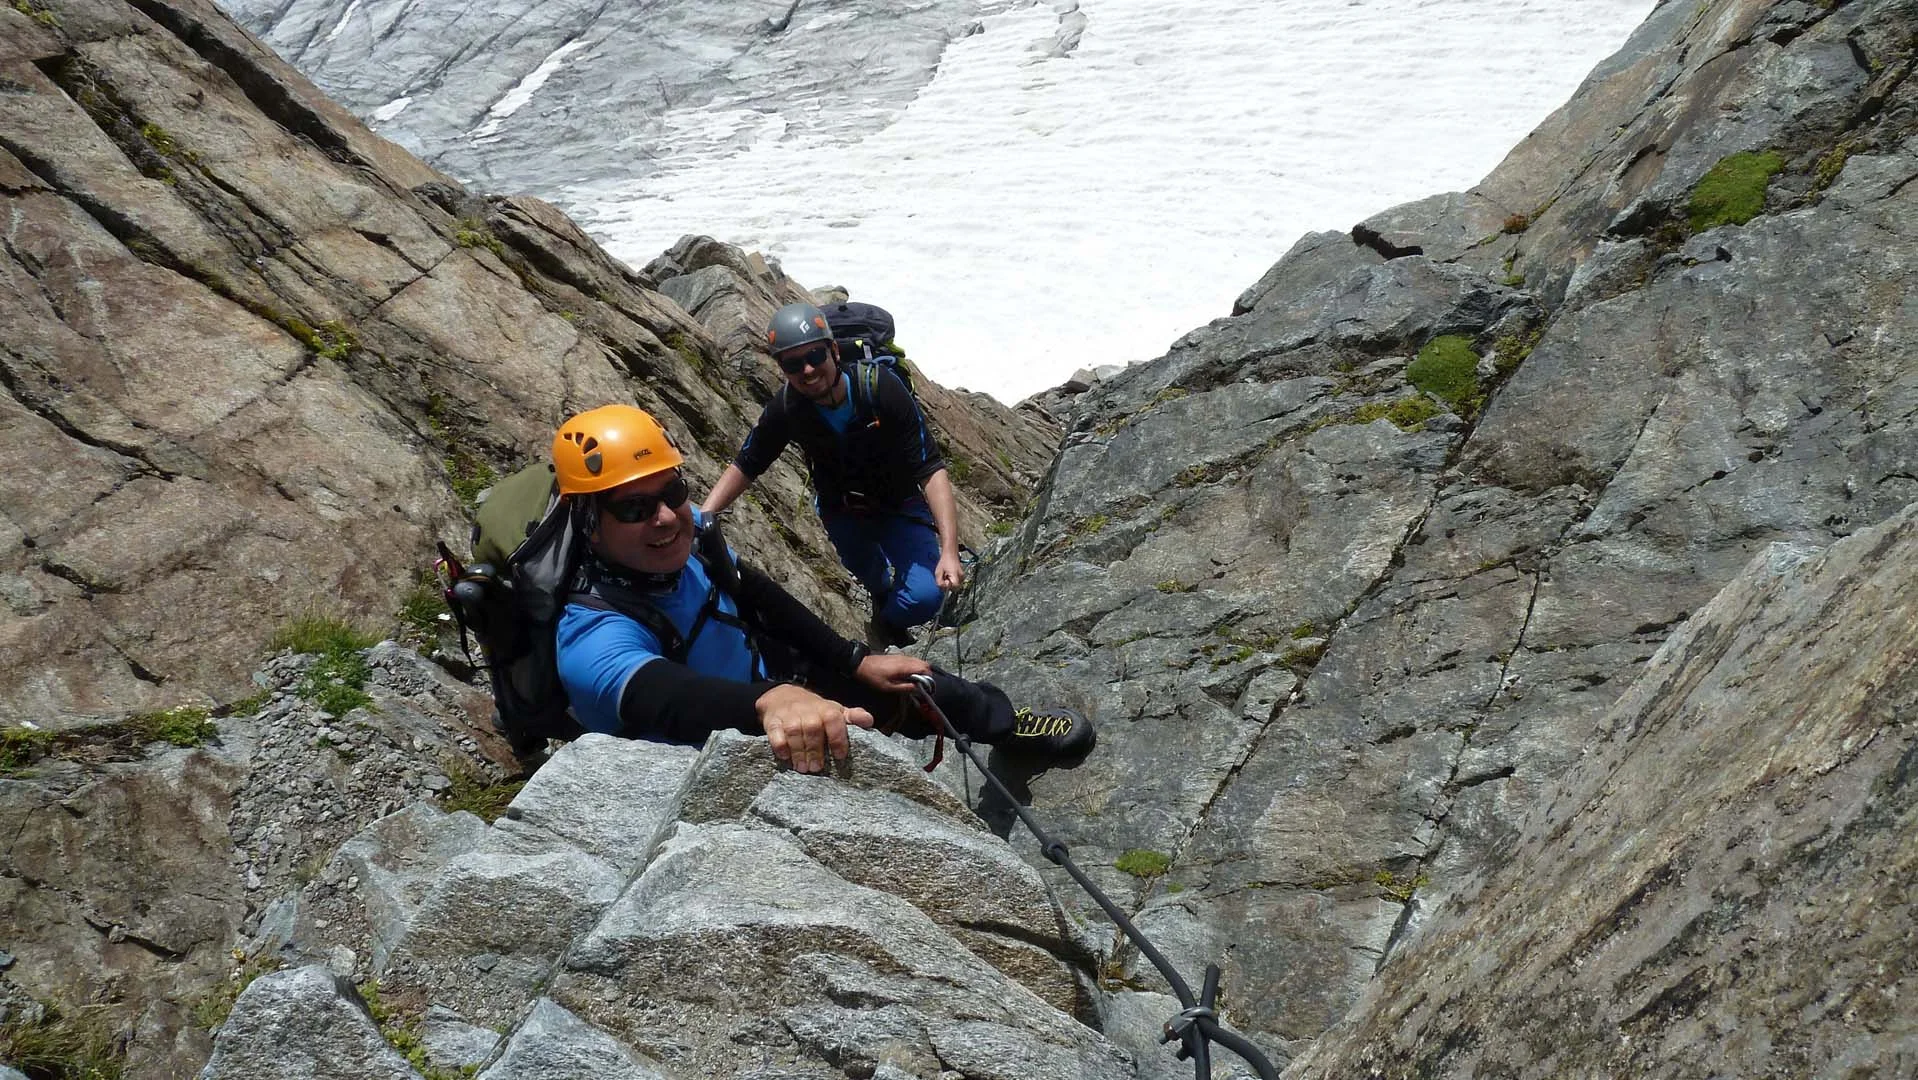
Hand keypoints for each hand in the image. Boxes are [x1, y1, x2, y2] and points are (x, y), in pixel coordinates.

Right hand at [755, 684, 872, 773]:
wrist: (781, 696)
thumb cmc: (814, 710)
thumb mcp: (834, 710)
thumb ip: (852, 717)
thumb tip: (870, 721)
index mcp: (826, 709)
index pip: (833, 720)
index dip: (838, 738)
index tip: (840, 756)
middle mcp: (808, 711)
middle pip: (813, 729)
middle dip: (815, 750)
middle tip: (817, 768)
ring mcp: (789, 715)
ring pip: (794, 731)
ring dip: (799, 751)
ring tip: (803, 768)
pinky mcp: (772, 722)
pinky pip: (775, 733)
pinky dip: (779, 745)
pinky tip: (784, 757)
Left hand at [855, 652, 931, 693]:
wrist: (861, 664)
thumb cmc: (873, 677)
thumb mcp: (888, 687)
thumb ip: (905, 687)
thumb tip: (918, 689)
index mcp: (905, 667)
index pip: (925, 669)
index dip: (929, 679)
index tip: (928, 689)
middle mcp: (906, 659)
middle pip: (925, 664)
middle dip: (928, 675)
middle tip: (923, 686)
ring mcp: (903, 656)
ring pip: (919, 662)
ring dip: (922, 671)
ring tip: (917, 682)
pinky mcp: (899, 656)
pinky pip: (913, 661)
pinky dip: (916, 668)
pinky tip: (910, 676)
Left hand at [935, 551, 964, 590]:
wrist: (950, 554)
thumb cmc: (944, 561)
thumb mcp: (938, 572)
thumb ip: (939, 582)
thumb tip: (942, 588)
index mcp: (955, 574)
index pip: (954, 586)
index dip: (949, 586)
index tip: (944, 580)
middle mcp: (961, 576)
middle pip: (956, 587)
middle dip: (949, 585)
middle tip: (944, 578)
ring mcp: (962, 575)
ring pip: (957, 584)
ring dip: (951, 583)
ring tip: (947, 576)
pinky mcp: (962, 575)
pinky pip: (957, 581)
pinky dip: (953, 580)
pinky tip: (949, 575)